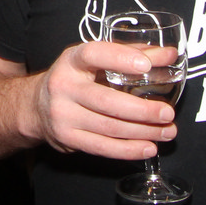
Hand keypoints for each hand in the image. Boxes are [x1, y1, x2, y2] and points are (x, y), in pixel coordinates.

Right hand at [35, 40, 177, 159]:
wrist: (37, 106)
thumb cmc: (75, 79)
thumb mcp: (95, 61)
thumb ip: (131, 54)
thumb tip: (168, 54)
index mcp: (71, 61)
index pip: (93, 54)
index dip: (119, 58)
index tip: (145, 64)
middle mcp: (63, 86)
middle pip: (106, 101)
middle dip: (142, 110)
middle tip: (167, 113)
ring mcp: (63, 115)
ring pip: (108, 127)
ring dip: (142, 132)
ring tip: (167, 131)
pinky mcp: (67, 138)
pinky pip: (102, 147)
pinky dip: (129, 150)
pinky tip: (148, 147)